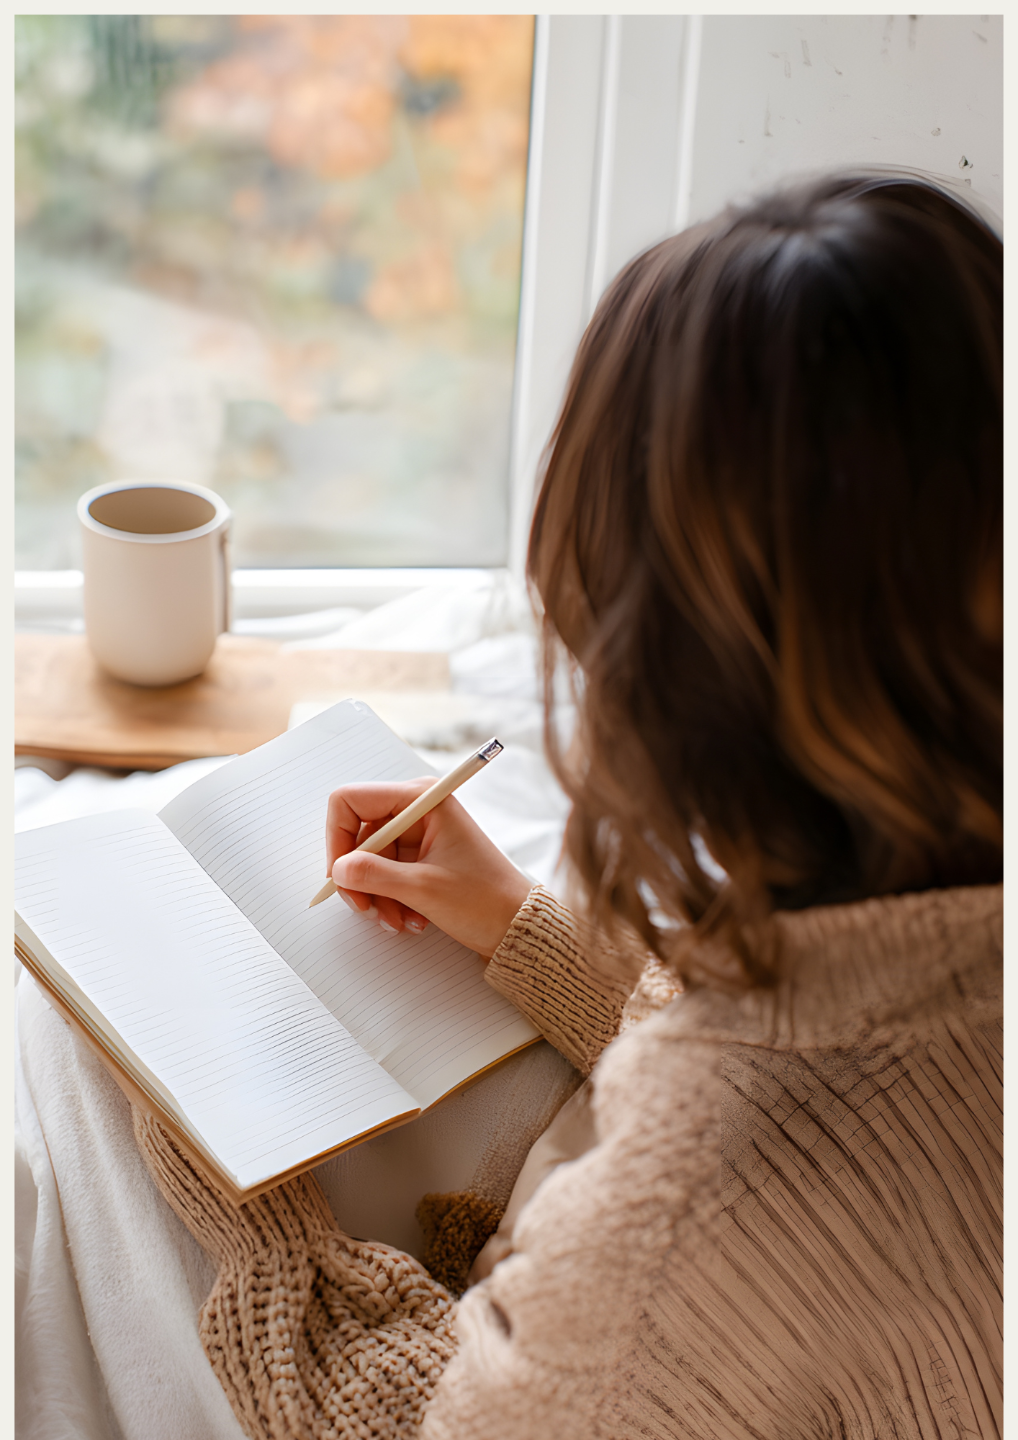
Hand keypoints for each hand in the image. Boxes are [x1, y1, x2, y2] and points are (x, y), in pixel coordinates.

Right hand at [326, 780, 533, 958]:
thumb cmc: (486, 899)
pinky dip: (389, 900)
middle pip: (358, 835)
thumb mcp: (423, 888)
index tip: (339, 874)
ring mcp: (419, 835)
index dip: (338, 837)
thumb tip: (338, 870)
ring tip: (398, 921)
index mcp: (422, 799)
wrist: (517, 926)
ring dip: (376, 895)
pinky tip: (409, 919)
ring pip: (369, 860)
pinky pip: (385, 875)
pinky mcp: (420, 857)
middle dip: (359, 876)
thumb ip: (374, 875)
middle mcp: (417, 810)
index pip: (352, 800)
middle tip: (367, 908)